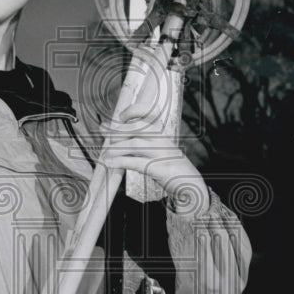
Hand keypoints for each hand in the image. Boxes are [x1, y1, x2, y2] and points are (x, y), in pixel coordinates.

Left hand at [99, 50, 209, 215]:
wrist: (189, 183)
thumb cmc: (165, 163)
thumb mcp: (151, 147)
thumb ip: (130, 138)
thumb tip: (104, 127)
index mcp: (160, 131)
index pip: (146, 111)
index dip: (130, 111)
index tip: (120, 117)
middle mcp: (161, 138)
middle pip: (135, 127)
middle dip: (116, 131)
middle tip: (106, 138)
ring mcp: (161, 153)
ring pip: (134, 144)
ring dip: (115, 149)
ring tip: (105, 156)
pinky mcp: (158, 168)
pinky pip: (135, 162)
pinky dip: (119, 161)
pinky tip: (109, 163)